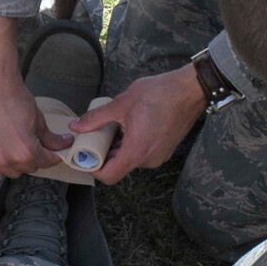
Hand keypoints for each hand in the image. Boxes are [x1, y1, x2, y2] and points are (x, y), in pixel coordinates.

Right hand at [0, 15, 69, 179]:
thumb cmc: (12, 97)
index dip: (52, 156)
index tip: (53, 151)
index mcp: (25, 152)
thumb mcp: (38, 119)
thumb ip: (50, 138)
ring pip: (9, 171)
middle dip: (34, 158)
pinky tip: (1, 146)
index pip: (45, 163)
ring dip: (16, 163)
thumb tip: (63, 144)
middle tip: (34, 144)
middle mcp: (6, 160)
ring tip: (16, 145)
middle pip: (27, 169)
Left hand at [73, 66, 205, 183]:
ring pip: (130, 159)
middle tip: (95, 135)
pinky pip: (142, 154)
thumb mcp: (122, 103)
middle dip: (104, 154)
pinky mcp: (165, 150)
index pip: (109, 176)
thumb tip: (75, 126)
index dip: (93, 169)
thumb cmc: (159, 94)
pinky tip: (129, 126)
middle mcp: (148, 160)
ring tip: (113, 127)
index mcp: (136, 152)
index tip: (85, 154)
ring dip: (118, 148)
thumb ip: (96, 118)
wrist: (191, 89)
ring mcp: (158, 156)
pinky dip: (132, 145)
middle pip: (118, 167)